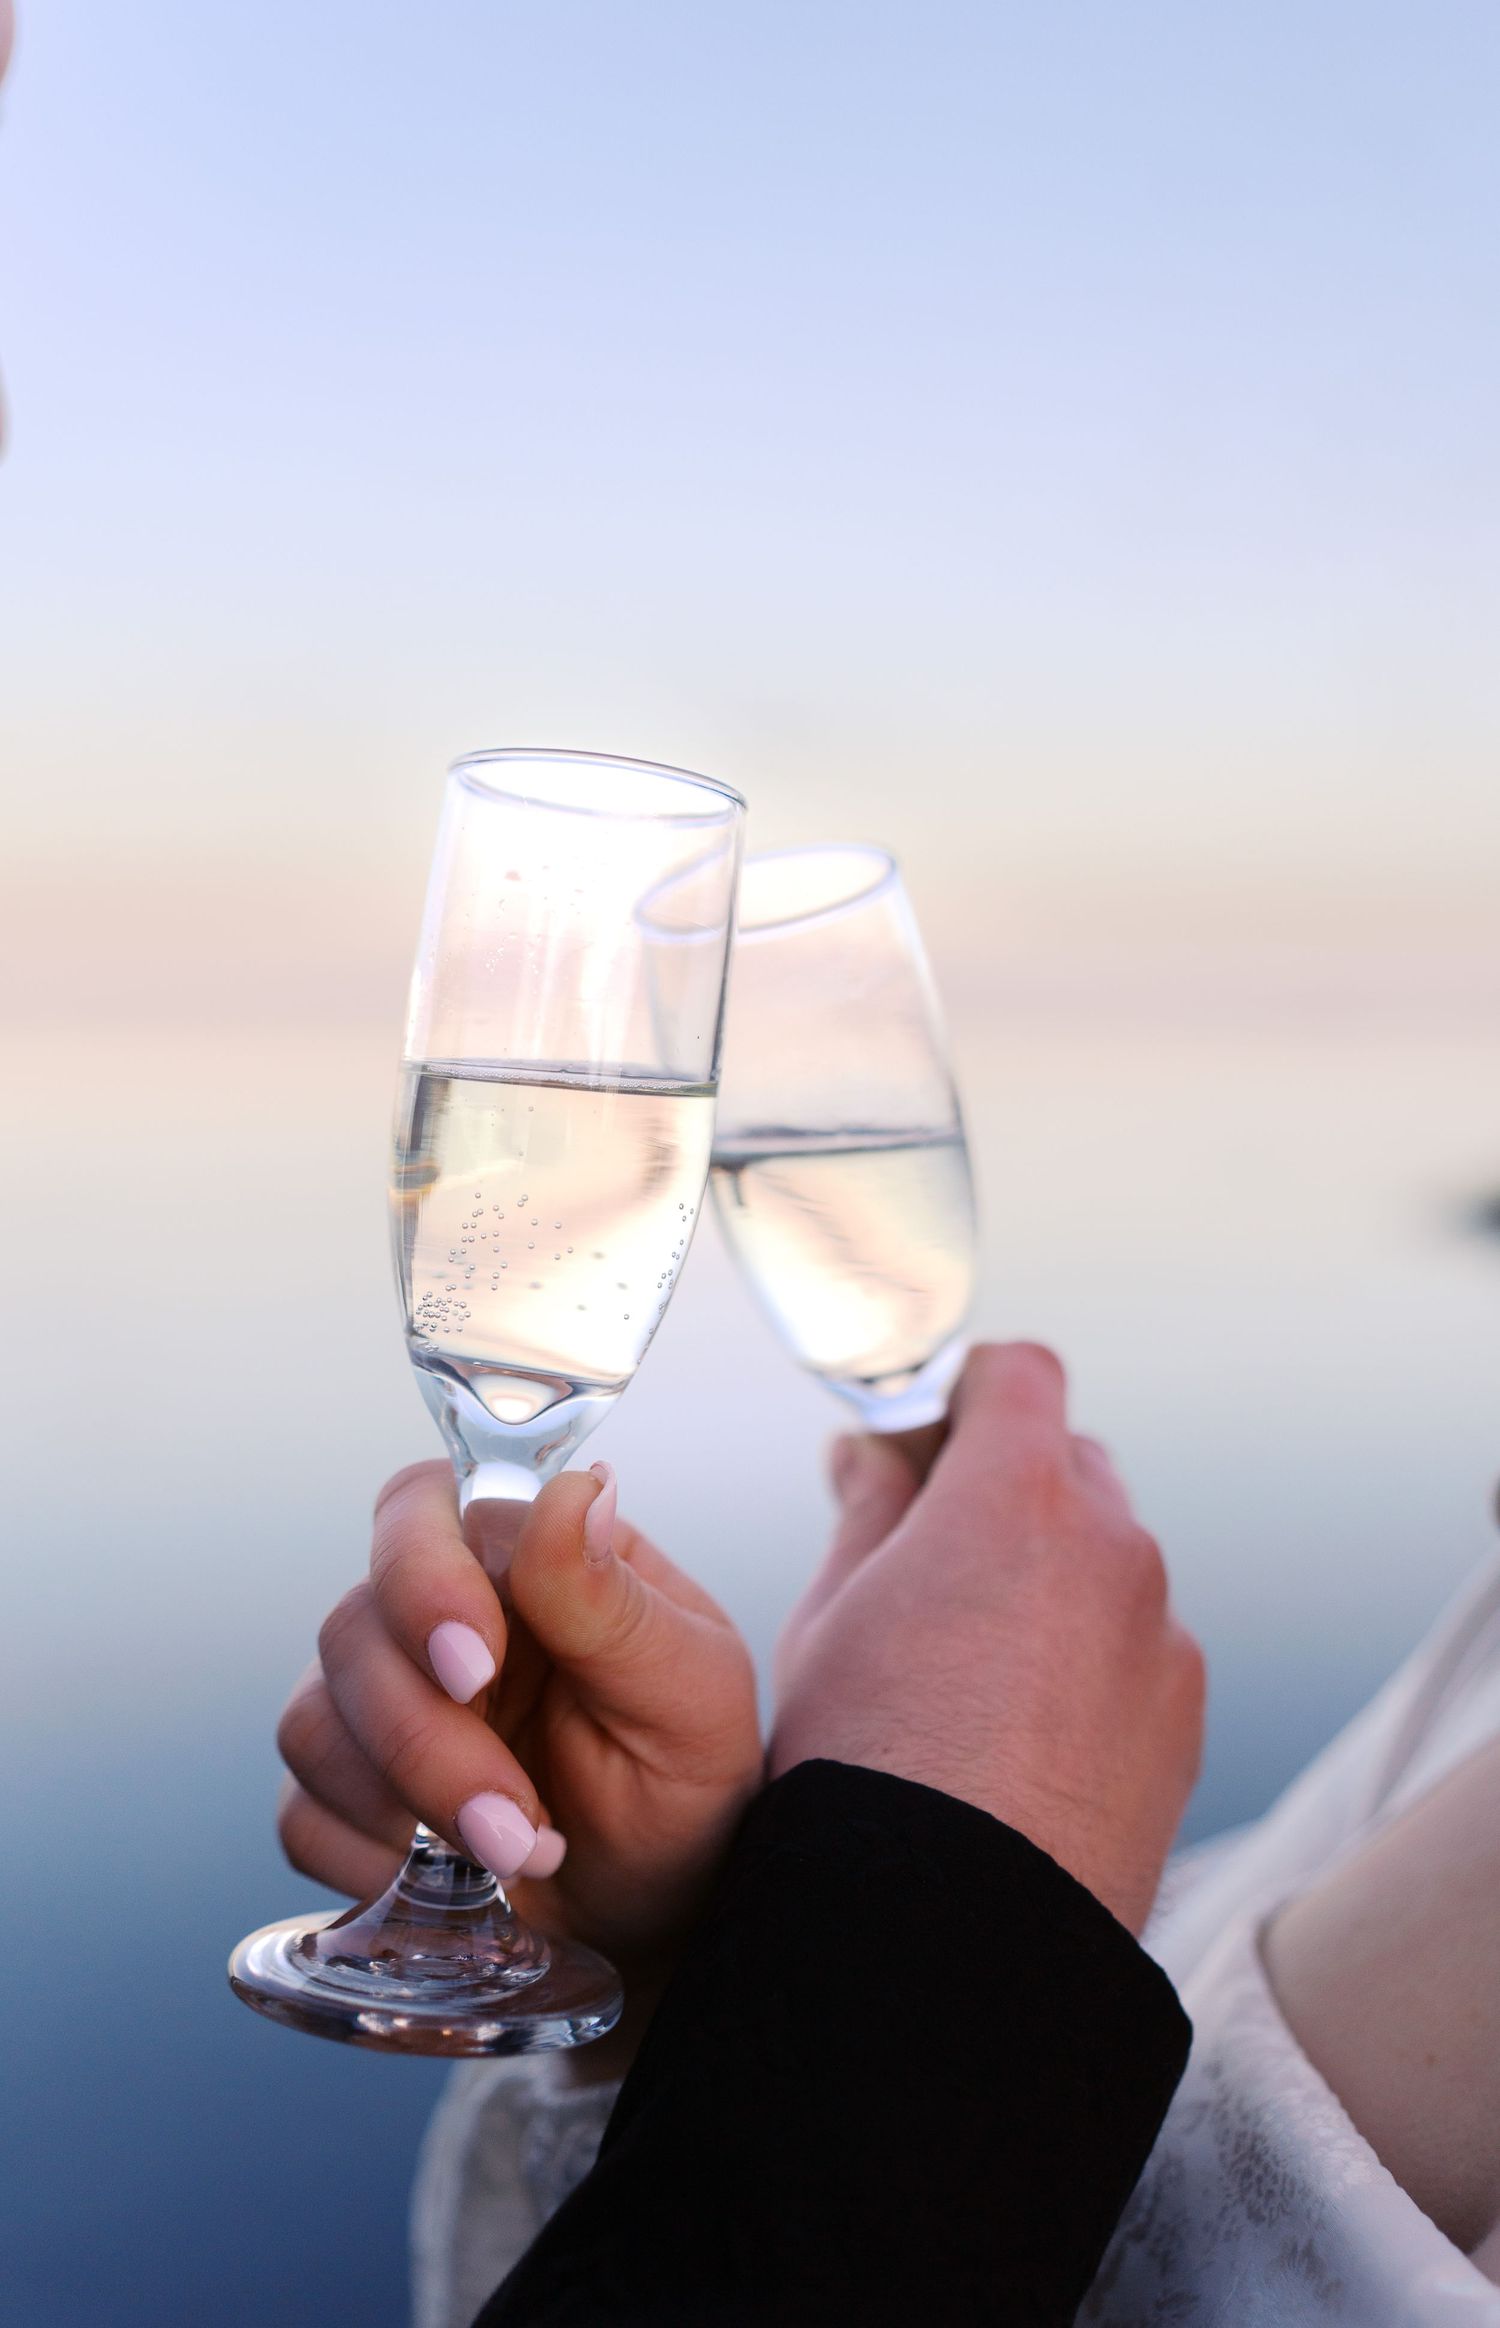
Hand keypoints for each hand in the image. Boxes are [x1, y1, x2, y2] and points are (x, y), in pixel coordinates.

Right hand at [276, 1460, 761, 1976]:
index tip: (476, 1667)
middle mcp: (439, 1615)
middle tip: (514, 1822)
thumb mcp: (688, 1692)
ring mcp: (385, 1702)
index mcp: (521, 1560)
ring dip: (405, 1802)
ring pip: (313, 1721)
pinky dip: (366, 1857)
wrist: (662, 1910)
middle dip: (426, 1739)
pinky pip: (299, 1810)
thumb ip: (614, 1602)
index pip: (420, 1508)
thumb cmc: (686, 1780)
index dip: (422, 1578)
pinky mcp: (352, 1793)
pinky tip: (450, 1880)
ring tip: (516, 1853)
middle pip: (354, 1629)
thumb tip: (574, 1490)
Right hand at [773, 1343, 1204, 1933]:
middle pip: (1069, 1462)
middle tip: (933, 1552)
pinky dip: (1092, 1663)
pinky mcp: (1183, 1715)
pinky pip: (1139, 1649)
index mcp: (1016, 1497)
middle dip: (1008, 1488)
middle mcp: (1112, 1548)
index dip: (969, 1389)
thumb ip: (867, 1509)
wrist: (948, 1928)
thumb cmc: (869, 1770)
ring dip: (1054, 1579)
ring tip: (974, 1669)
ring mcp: (1161, 1634)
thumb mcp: (830, 1615)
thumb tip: (872, 1456)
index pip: (1018, 1373)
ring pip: (1108, 1561)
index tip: (932, 1428)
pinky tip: (1023, 1733)